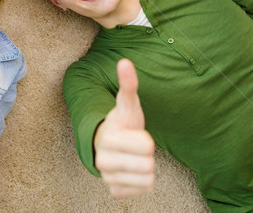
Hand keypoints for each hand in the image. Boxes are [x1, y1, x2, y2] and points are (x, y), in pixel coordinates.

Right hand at [94, 59, 154, 197]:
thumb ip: (128, 84)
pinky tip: (132, 170)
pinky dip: (142, 182)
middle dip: (146, 155)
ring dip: (146, 168)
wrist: (107, 143)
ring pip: (148, 180)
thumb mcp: (128, 104)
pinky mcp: (115, 191)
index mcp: (108, 138)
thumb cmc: (122, 122)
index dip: (146, 139)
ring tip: (134, 157)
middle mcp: (103, 161)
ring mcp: (108, 178)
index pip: (147, 146)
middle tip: (135, 147)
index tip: (134, 133)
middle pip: (149, 166)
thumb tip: (124, 61)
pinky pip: (143, 191)